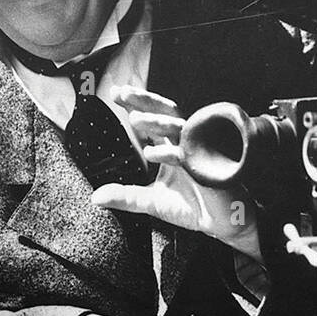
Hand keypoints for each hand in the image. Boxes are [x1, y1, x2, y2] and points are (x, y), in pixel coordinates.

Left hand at [93, 88, 261, 260]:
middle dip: (145, 101)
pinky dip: (172, 154)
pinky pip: (190, 157)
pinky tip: (153, 151)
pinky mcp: (209, 170)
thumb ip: (125, 196)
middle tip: (123, 93)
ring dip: (157, 122)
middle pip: (166, 114)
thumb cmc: (192, 207)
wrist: (221, 224)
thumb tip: (95, 197)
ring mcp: (200, 154)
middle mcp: (186, 145)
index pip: (153, 120)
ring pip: (179, 129)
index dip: (136, 104)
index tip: (116, 92)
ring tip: (134, 119)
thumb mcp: (150, 201)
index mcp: (172, 147)